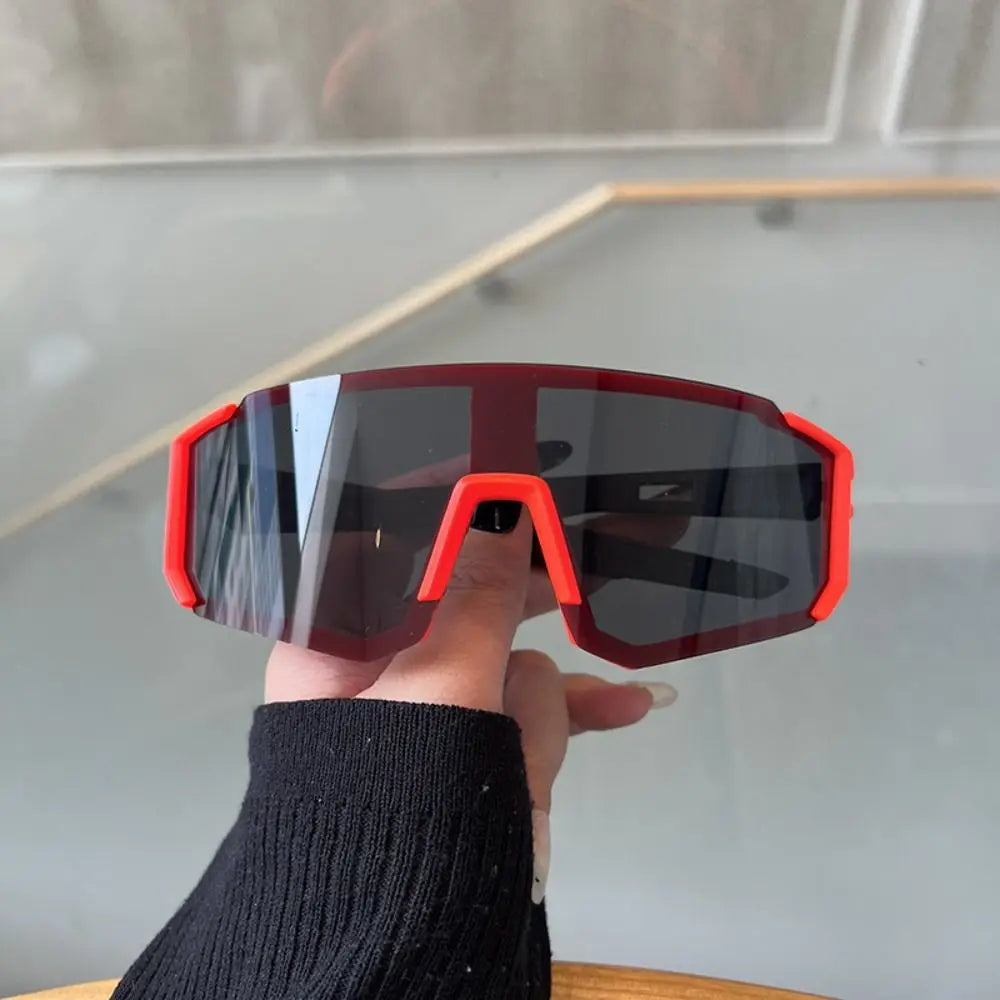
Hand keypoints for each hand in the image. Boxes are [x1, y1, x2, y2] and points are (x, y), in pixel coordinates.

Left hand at [266, 506, 676, 901]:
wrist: (408, 926)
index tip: (502, 464)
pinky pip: (532, 709)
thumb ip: (480, 596)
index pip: (395, 545)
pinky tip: (628, 704)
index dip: (448, 503)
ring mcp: (439, 706)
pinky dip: (574, 709)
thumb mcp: (441, 684)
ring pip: (515, 663)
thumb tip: (503, 510)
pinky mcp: (479, 739)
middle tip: (588, 529)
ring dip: (533, 707)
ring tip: (515, 762)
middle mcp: (385, 666)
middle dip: (528, 601)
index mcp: (343, 641)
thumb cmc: (394, 795)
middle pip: (468, 601)